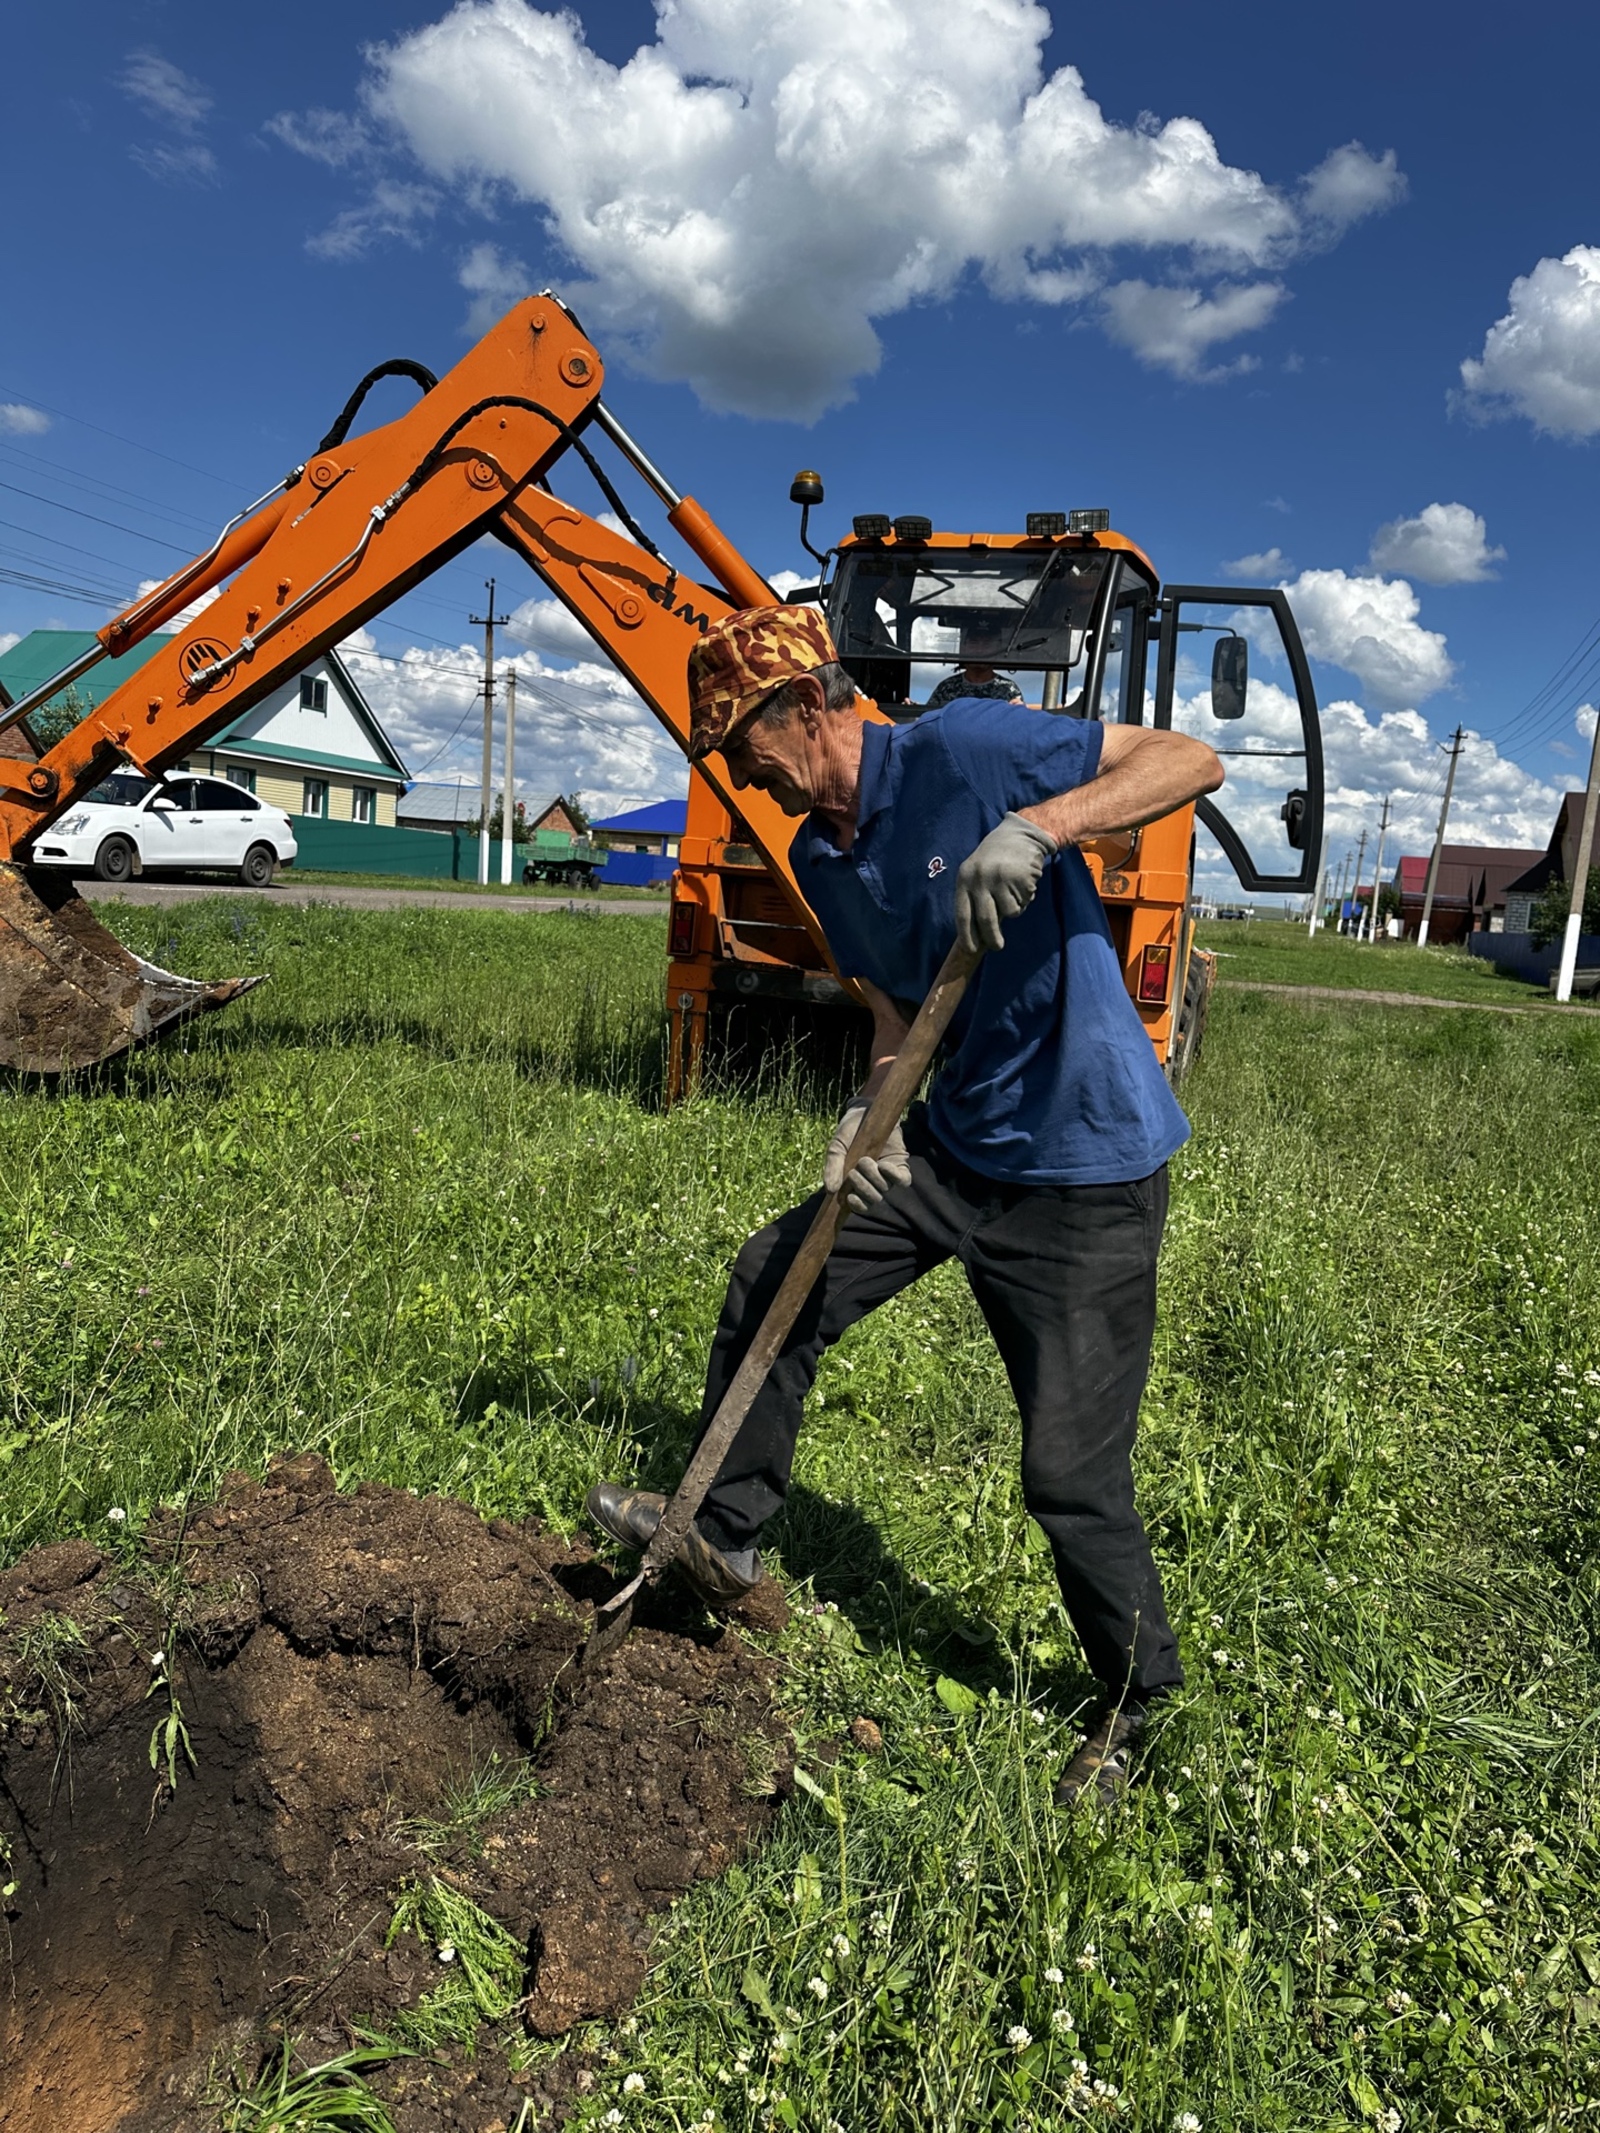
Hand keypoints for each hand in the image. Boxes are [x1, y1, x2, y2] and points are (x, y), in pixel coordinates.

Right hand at [823, 1096, 911, 1213]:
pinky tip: (883, 1165)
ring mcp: (889, 1175)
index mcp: (857, 1183)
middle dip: (863, 1188)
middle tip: (854, 1172)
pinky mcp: (901, 1165)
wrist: (865, 1111)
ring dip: (874, 1179)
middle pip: (874, 1199)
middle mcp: (875, 1182)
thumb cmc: (849, 1131)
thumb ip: (832, 1167)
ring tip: (865, 1161)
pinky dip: (894, 1176)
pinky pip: (903, 1180)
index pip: (861, 1205)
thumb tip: (830, 1191)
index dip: (858, 1206)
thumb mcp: (836, 1148)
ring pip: (886, 1190)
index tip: (849, 1198)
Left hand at [953, 811, 1057, 953]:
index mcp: (965, 878)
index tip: (972, 950)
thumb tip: (977, 932)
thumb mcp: (977, 872)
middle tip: (998, 947)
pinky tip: (1023, 882)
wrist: (1020, 834)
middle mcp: (980, 879)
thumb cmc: (996, 857)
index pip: (963, 914)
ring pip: (1008, 912)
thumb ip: (975, 897)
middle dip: (992, 937)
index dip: (967, 936)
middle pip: (985, 919)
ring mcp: (1000, 878)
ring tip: (1014, 891)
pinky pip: (1023, 902)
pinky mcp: (1020, 878)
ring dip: (1014, 908)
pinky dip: (1025, 898)